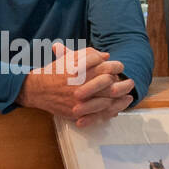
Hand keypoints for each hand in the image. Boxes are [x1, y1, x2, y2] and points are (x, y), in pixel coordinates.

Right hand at [16, 43, 133, 125]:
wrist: (37, 89)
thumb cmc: (55, 71)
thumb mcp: (70, 58)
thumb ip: (88, 55)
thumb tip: (107, 56)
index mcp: (81, 70)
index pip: (106, 67)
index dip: (116, 66)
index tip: (120, 68)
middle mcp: (80, 85)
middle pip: (109, 84)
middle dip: (123, 83)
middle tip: (130, 83)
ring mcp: (78, 100)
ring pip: (106, 100)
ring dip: (120, 98)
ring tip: (128, 96)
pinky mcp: (76, 111)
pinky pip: (97, 114)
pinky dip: (109, 112)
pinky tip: (117, 109)